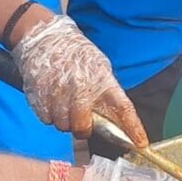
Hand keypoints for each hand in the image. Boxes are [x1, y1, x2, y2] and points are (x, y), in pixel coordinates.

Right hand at [12, 11, 147, 146]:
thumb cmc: (75, 54)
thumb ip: (106, 91)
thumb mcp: (98, 66)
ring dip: (64, 120)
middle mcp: (81, 87)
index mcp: (102, 79)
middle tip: (80, 119)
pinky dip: (49, 114)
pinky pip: (46, 119)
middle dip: (82, 128)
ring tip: (63, 103)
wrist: (46, 37)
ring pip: (63, 125)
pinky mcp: (40, 95)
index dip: (133, 128)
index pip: (123, 108)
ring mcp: (59, 92)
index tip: (141, 143)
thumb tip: (115, 120)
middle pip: (83, 126)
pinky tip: (51, 99)